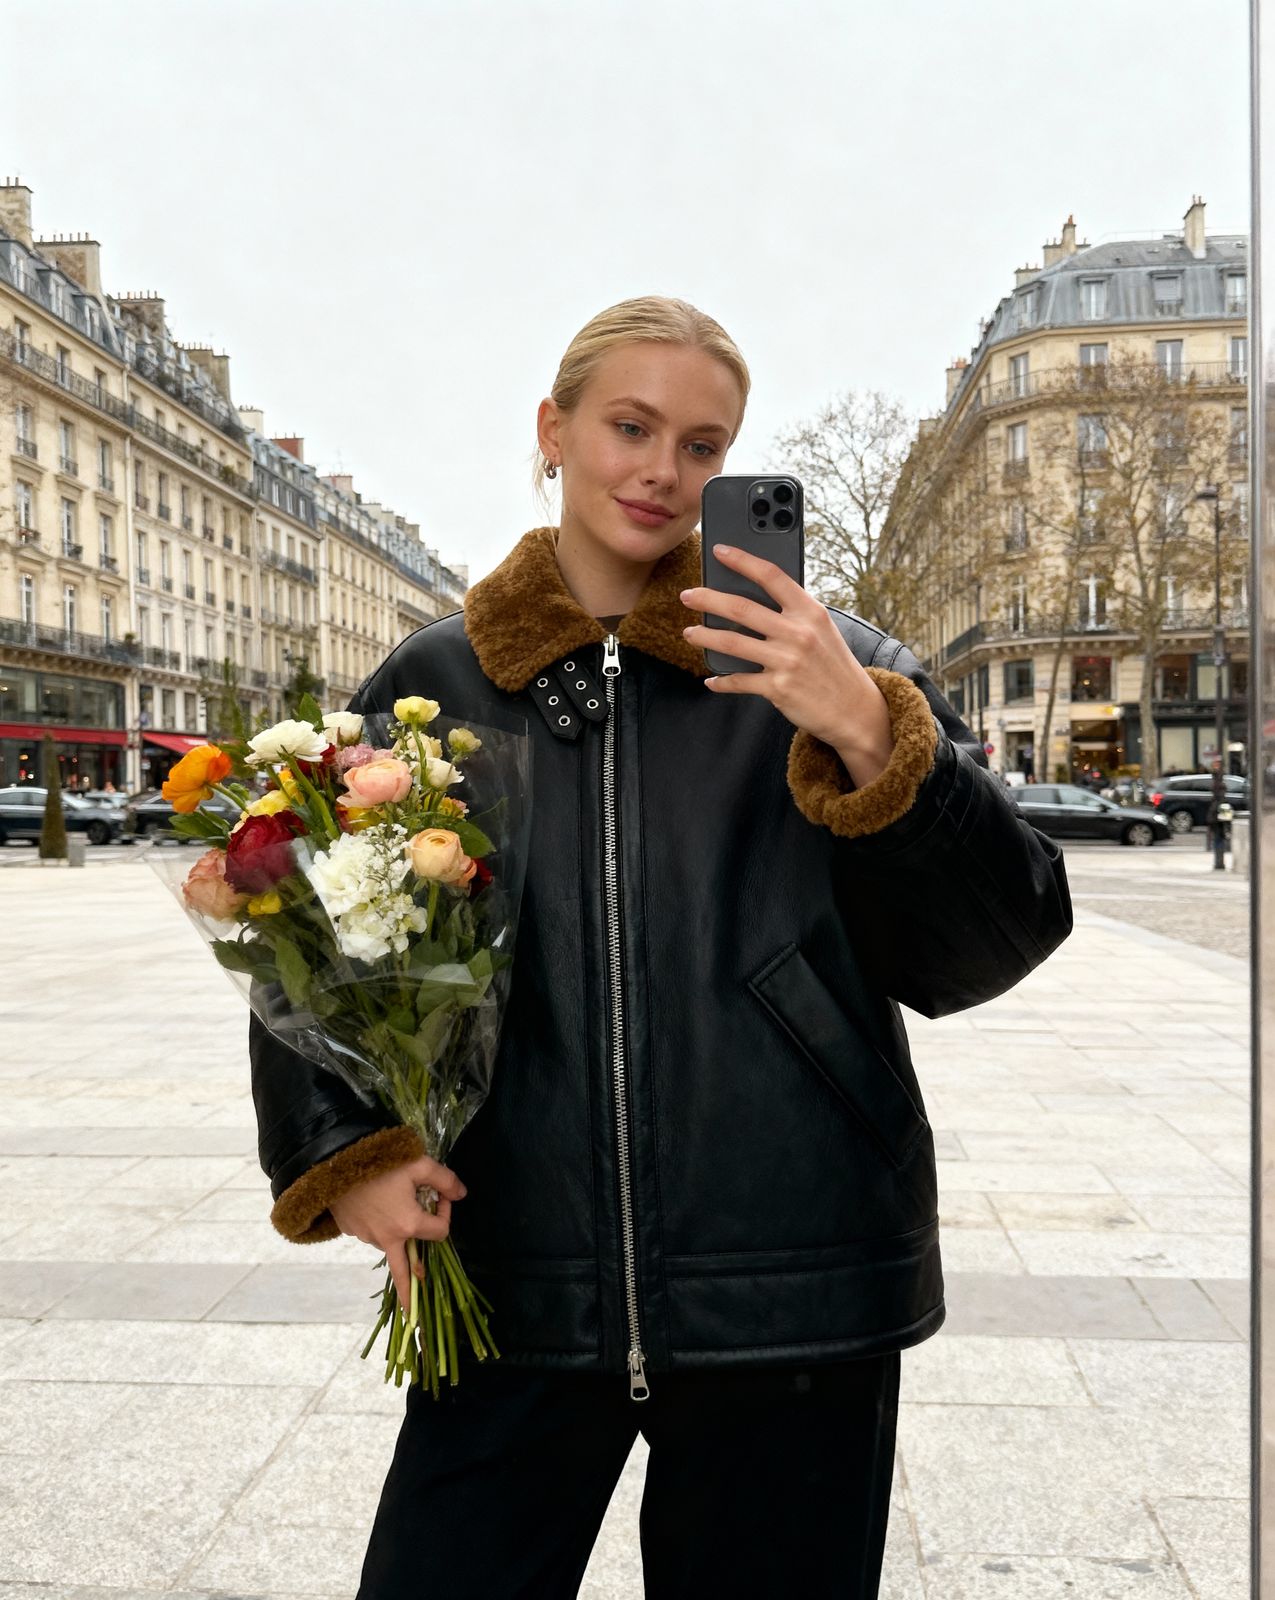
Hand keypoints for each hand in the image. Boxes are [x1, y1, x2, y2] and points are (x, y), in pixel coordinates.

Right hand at [330, 1154, 467, 1305]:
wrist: (336, 1159)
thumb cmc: (381, 1160)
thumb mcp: (419, 1164)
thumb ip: (445, 1180)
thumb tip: (461, 1194)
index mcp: (407, 1225)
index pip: (440, 1233)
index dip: (446, 1214)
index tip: (442, 1196)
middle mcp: (387, 1238)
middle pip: (403, 1275)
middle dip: (409, 1297)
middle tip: (412, 1318)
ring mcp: (366, 1237)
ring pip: (389, 1244)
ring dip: (398, 1236)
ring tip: (396, 1207)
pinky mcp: (351, 1230)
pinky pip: (371, 1233)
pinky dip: (378, 1225)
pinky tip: (375, 1204)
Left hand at [679, 544, 895, 783]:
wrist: (855, 709)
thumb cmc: (834, 666)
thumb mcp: (822, 630)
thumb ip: (794, 613)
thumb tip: (754, 599)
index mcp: (809, 611)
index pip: (771, 576)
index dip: (742, 560)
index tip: (719, 551)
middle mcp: (797, 632)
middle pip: (742, 607)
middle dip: (708, 599)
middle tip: (688, 596)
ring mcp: (786, 660)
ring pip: (732, 642)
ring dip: (705, 636)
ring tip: (689, 633)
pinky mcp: (777, 688)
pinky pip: (738, 681)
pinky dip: (721, 681)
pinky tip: (712, 680)